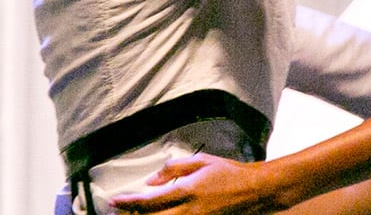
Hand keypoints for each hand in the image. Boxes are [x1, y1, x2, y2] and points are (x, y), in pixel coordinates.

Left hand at [109, 153, 281, 213]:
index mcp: (186, 190)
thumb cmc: (231, 174)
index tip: (115, 201)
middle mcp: (188, 210)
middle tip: (117, 213)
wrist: (255, 190)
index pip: (149, 200)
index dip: (128, 202)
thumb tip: (152, 179)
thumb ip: (175, 168)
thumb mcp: (202, 161)